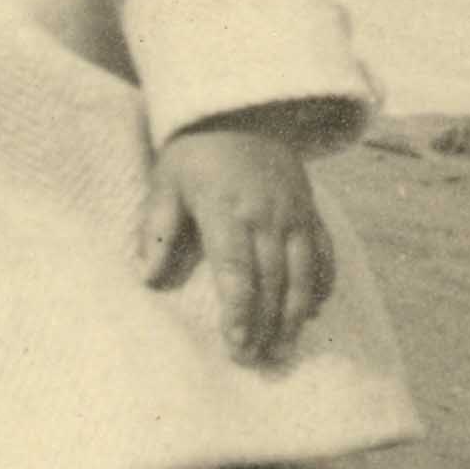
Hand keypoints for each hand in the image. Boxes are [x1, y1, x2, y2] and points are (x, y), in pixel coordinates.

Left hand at [141, 121, 334, 364]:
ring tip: (285, 350)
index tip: (235, 344)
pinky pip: (324, 253)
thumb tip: (145, 278)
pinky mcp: (311, 209)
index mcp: (227, 211)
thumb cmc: (194, 150)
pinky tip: (312, 312)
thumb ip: (157, 229)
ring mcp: (295, 213)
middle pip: (273, 280)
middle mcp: (268, 216)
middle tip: (257, 361)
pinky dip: (321, 285)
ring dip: (295, 316)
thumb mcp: (165, 181)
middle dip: (267, 325)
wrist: (241, 107)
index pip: (237, 271)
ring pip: (303, 273)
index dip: (239, 311)